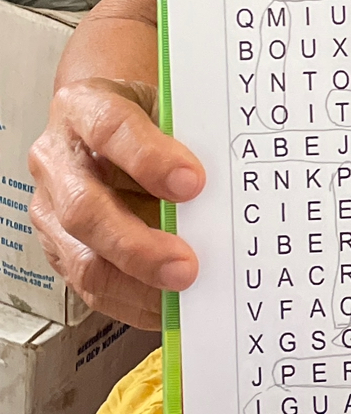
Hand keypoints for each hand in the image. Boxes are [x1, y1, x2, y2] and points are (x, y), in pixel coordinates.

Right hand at [28, 79, 204, 328]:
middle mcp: (58, 158)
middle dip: (138, 245)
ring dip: (136, 284)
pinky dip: (133, 303)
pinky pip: (92, 287)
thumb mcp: (167, 107)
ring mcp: (52, 207)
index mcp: (83, 107)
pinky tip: (168, 305)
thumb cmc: (145, 116)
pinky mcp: (61, 247)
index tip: (194, 183)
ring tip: (182, 293)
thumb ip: (191, 139)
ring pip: (82, 259)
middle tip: (187, 265)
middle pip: (85, 209)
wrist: (110, 121)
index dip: (148, 159)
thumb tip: (235, 188)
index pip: (108, 129)